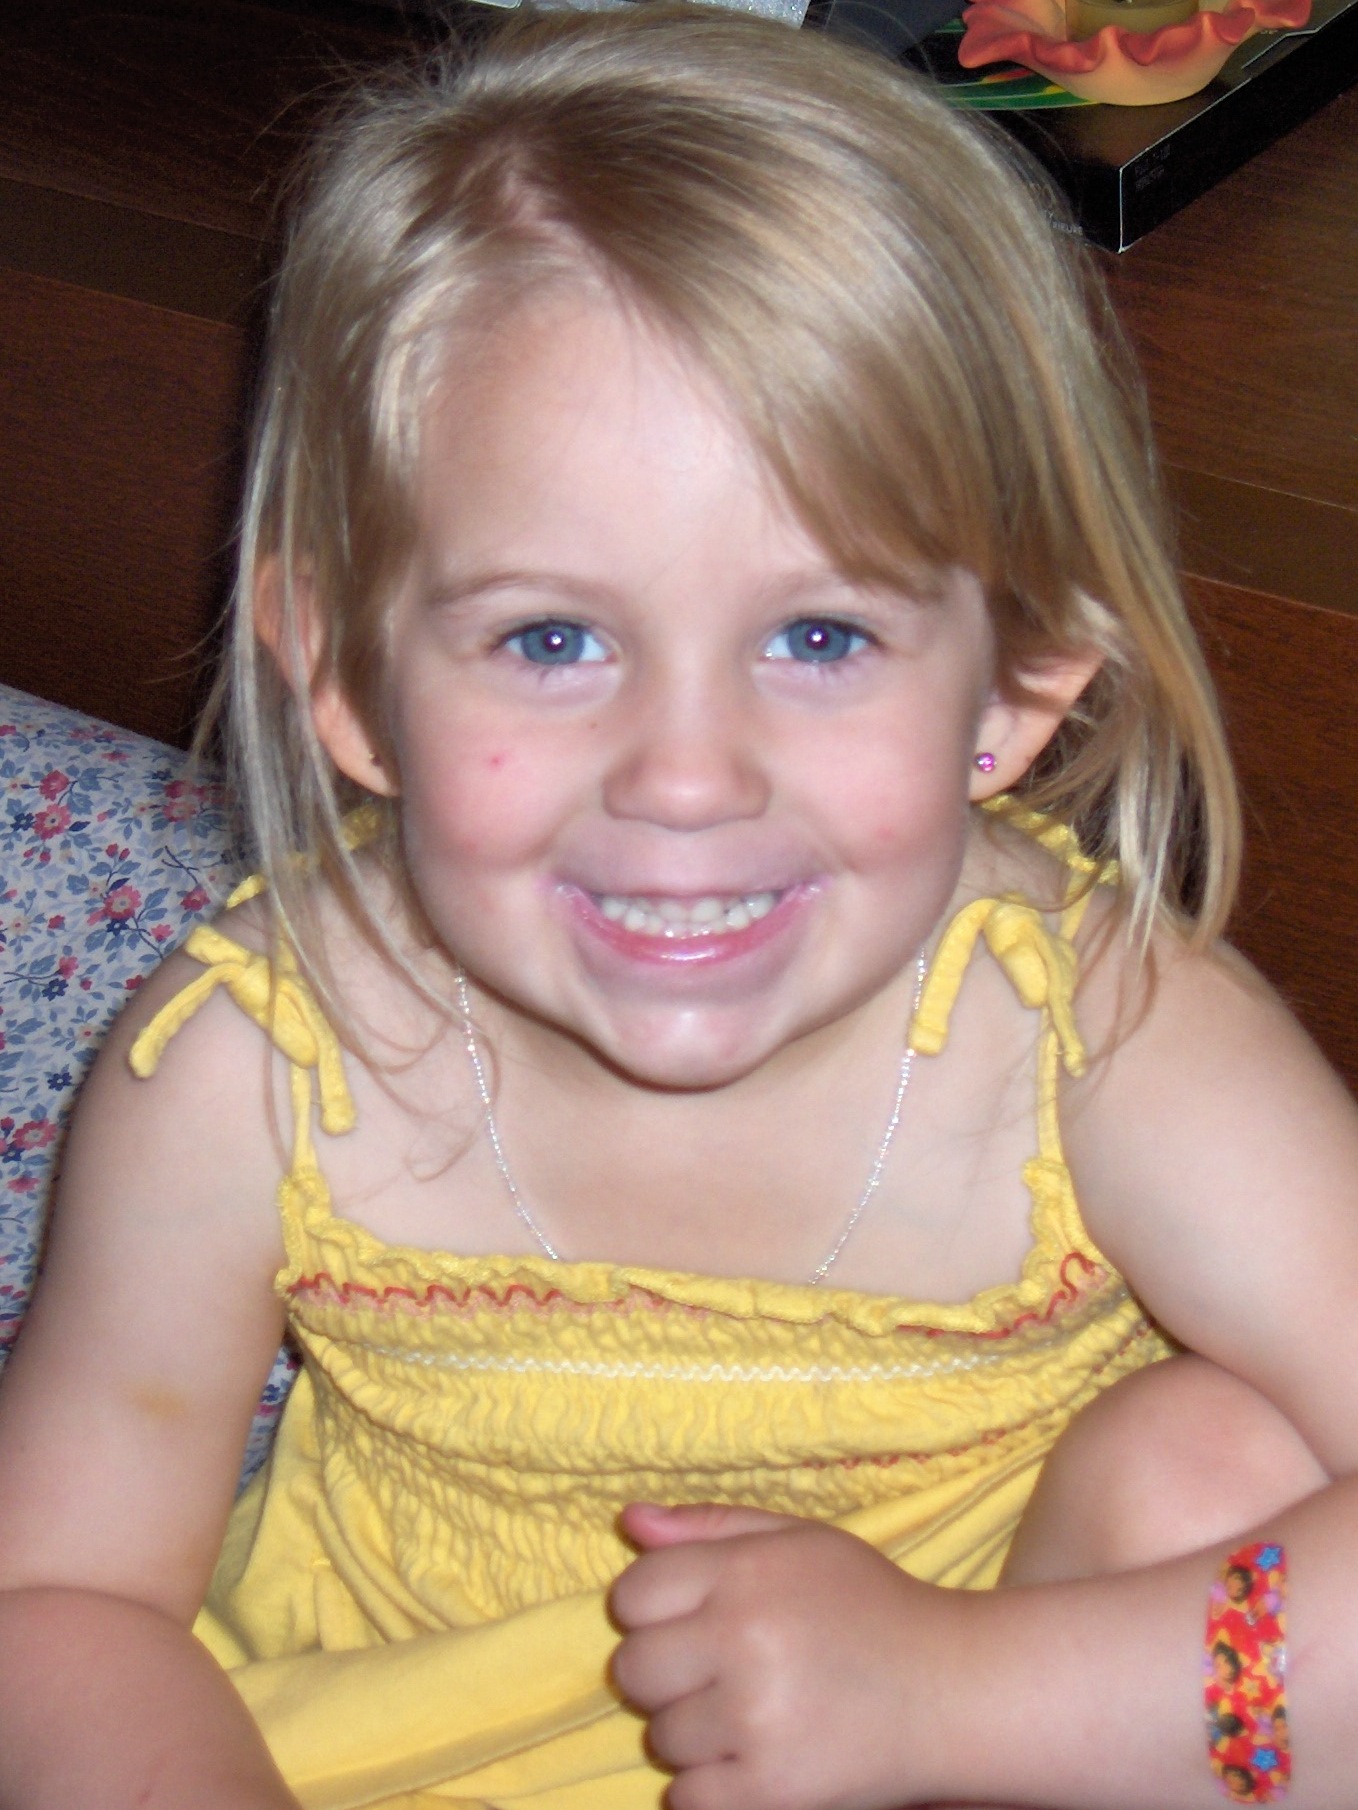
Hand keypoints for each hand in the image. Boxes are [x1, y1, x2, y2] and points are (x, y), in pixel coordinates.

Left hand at [610, 1502, 956, 1809]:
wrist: (951, 1690)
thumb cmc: (867, 1606)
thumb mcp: (796, 1541)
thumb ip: (709, 1527)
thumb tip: (628, 1521)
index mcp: (746, 1573)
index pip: (633, 1594)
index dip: (651, 1609)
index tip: (691, 1621)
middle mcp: (744, 1640)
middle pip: (633, 1669)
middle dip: (664, 1673)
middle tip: (719, 1671)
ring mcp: (756, 1720)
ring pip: (661, 1737)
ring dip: (694, 1732)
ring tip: (753, 1713)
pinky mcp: (771, 1791)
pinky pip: (686, 1798)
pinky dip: (709, 1788)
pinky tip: (752, 1758)